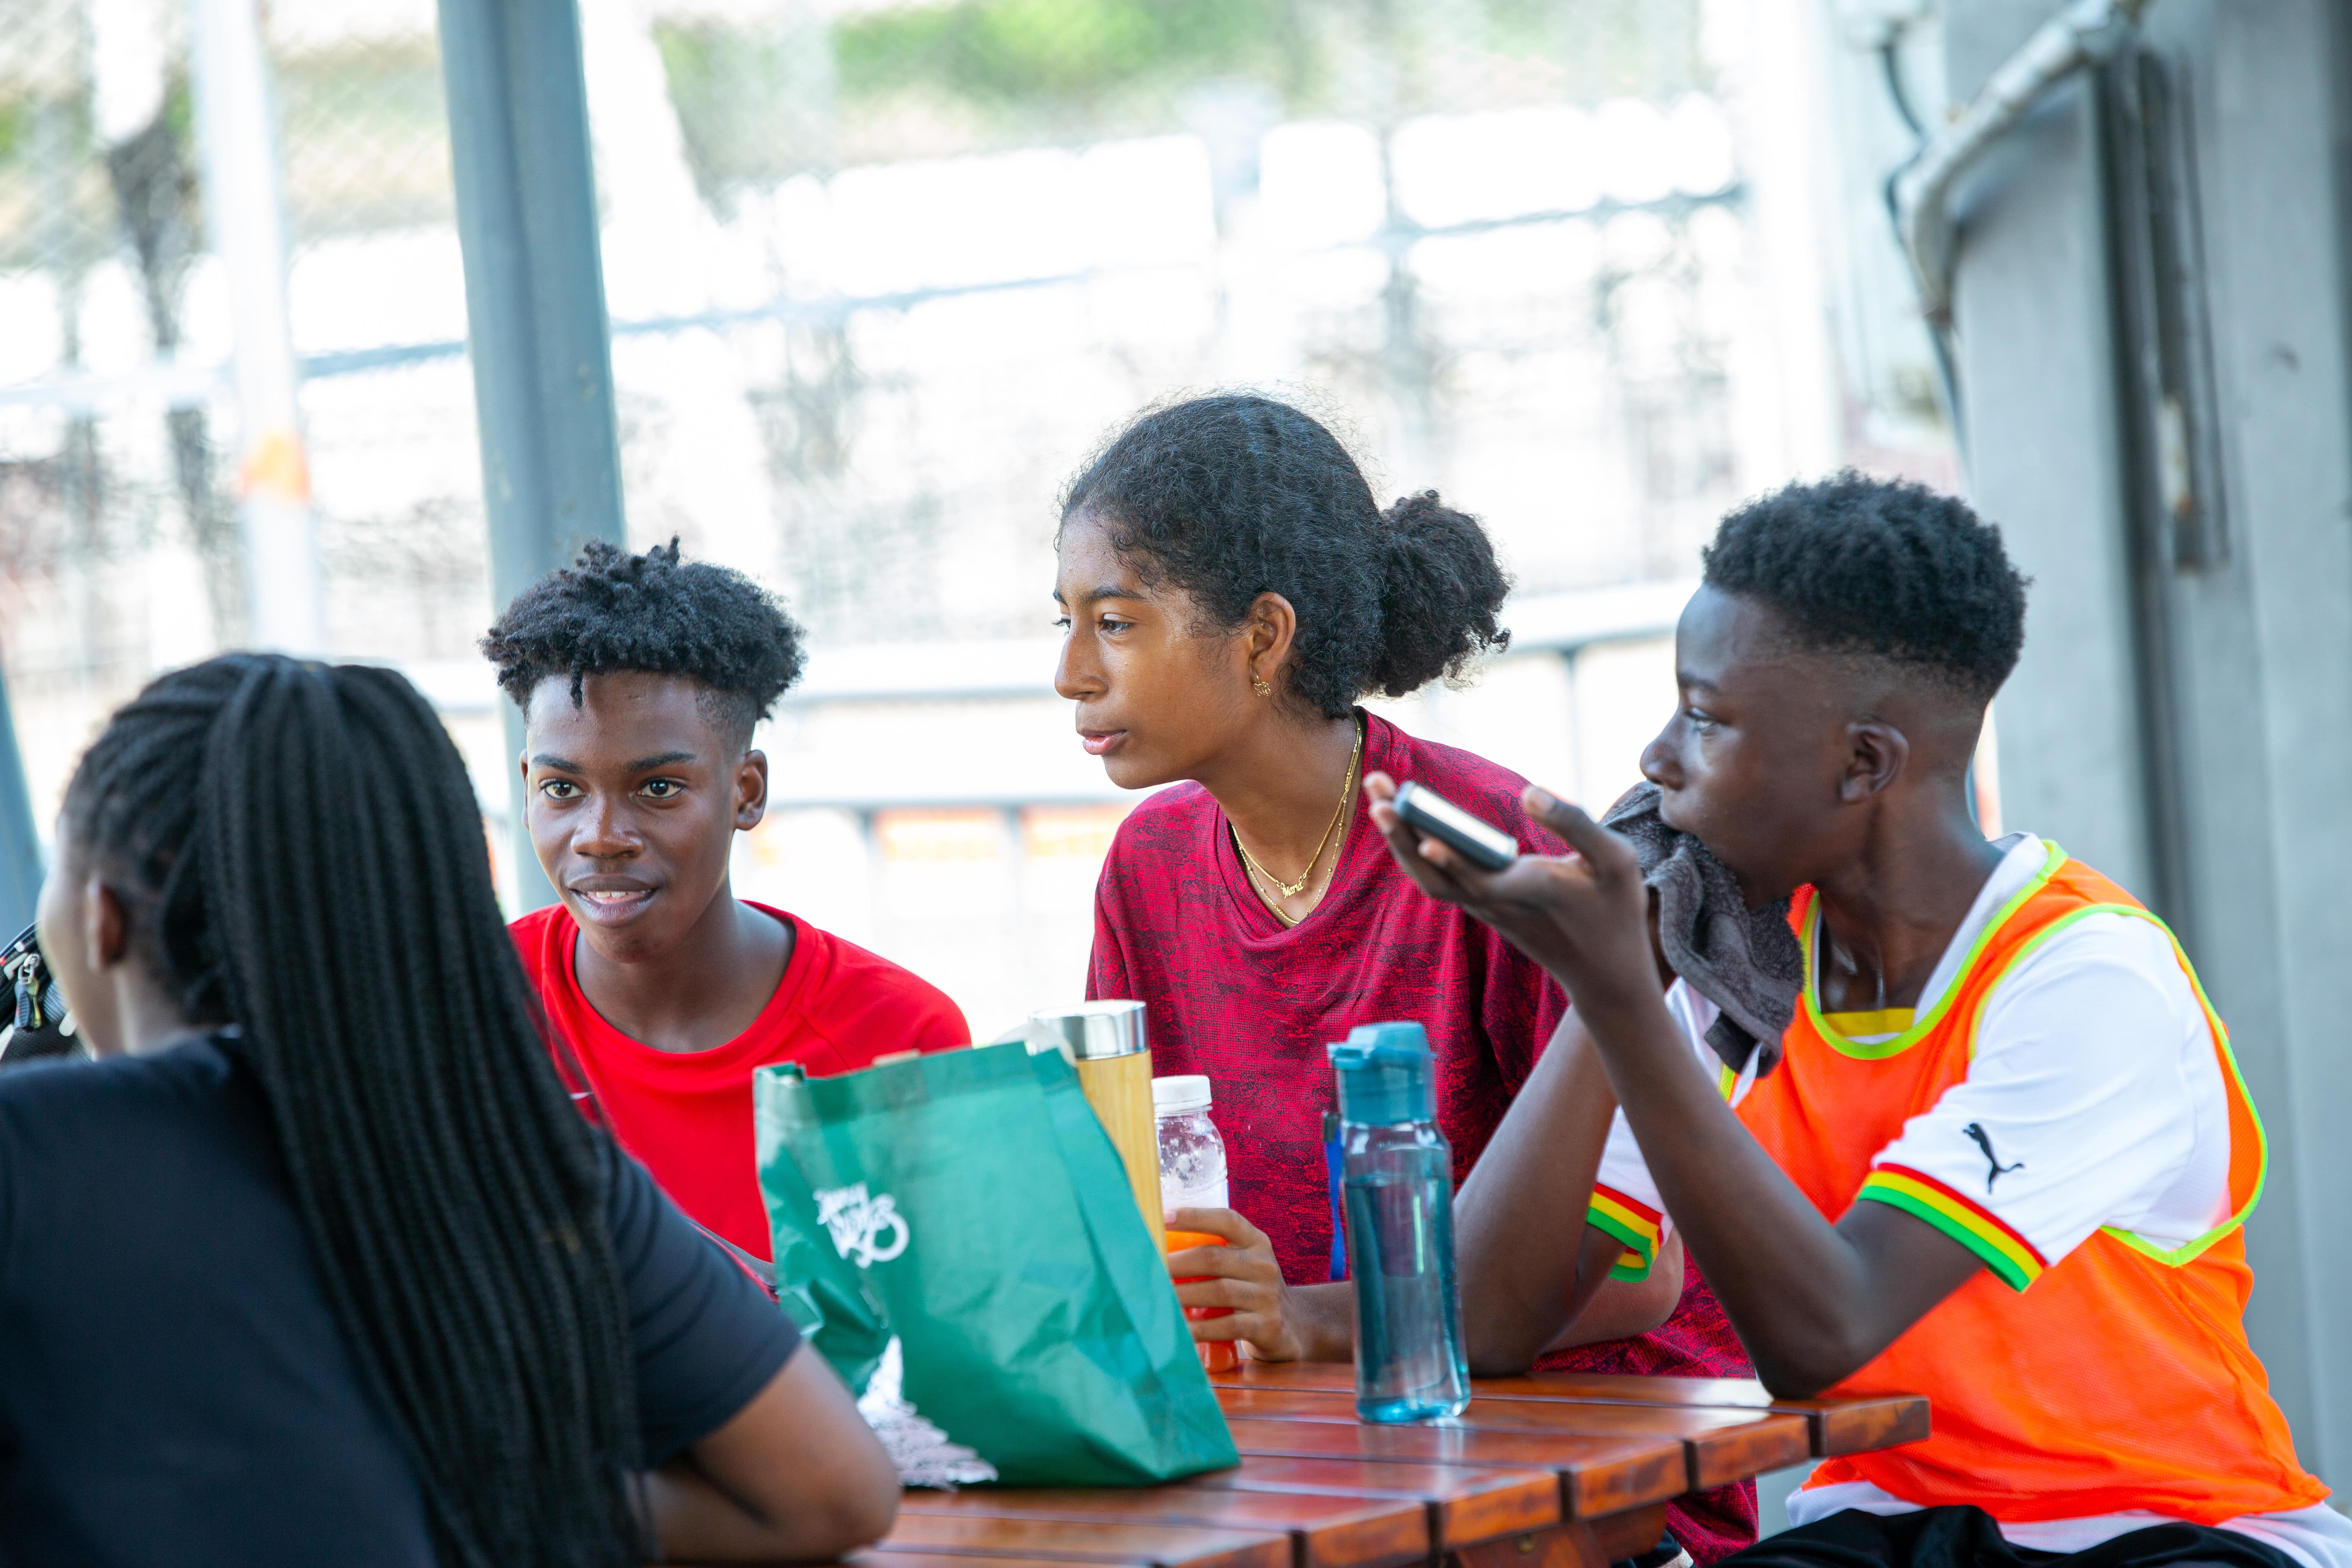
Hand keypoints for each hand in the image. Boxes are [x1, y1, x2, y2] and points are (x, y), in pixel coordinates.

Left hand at [1164, 1207, 1338, 1361]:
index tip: (1164, 1215)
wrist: (1294, 1328)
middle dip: (1176, 1264)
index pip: (1226, 1220)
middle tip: (1147, 1270)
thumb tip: (1157, 1245)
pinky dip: (1200, 1329)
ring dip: (1182, 1295)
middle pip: (1213, 1258)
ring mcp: (1267, 1296)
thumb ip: (1212, 1253)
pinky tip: (1180, 1331)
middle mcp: (1264, 1264)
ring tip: (1155, 1299)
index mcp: (1256, 1242)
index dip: (1195, 1216)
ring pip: (1218, 1291)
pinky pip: (1228, 1326)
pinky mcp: (1267, 1326)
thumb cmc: (1251, 1291)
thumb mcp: (1241, 1265)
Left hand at [1364, 773, 1654, 1008]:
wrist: (1603, 973)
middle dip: (1404, 834)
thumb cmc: (1615, 910)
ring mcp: (1486, 908)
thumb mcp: (1615, 861)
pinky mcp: (1483, 906)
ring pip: (1431, 882)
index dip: (1453, 862)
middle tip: (1376, 789)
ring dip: (1401, 842)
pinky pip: (1439, 881)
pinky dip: (1416, 852)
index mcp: (1533, 891)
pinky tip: (1403, 819)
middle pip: (1437, 877)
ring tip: (1379, 797)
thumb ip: (1575, 824)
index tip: (1425, 836)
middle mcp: (1499, 903)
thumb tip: (1530, 792)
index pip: (1483, 879)